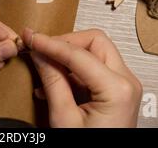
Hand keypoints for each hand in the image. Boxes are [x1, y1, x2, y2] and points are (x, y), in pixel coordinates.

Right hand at [23, 28, 141, 127]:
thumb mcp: (64, 120)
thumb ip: (52, 82)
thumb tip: (39, 54)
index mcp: (117, 89)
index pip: (78, 53)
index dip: (50, 43)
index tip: (31, 38)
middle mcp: (126, 82)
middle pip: (94, 41)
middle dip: (65, 42)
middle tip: (41, 49)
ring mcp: (124, 85)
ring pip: (95, 51)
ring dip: (67, 55)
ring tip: (44, 67)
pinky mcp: (117, 90)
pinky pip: (94, 67)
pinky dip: (73, 69)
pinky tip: (53, 82)